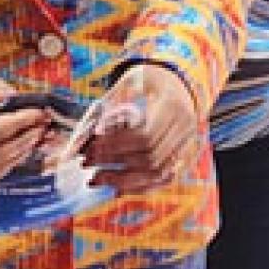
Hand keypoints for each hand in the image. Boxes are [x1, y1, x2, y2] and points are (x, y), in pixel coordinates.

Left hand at [82, 62, 200, 194]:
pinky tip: (117, 188)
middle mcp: (185, 127)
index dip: (117, 145)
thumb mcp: (127, 83)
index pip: (145, 136)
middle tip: (87, 164)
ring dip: (124, 180)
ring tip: (96, 179)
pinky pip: (164, 178)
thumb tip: (80, 142)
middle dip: (115, 164)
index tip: (92, 148)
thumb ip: (105, 109)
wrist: (179, 81)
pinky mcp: (184, 154)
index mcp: (172, 105)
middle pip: (151, 157)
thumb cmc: (148, 80)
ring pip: (158, 173)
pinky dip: (140, 186)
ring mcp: (188, 142)